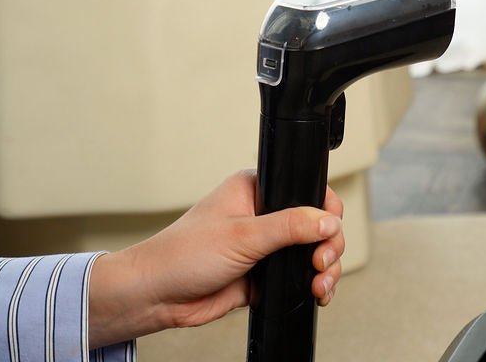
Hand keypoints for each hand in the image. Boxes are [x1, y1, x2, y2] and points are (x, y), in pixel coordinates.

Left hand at [88, 169, 344, 348]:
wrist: (157, 295)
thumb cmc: (183, 254)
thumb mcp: (243, 235)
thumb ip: (290, 227)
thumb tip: (327, 220)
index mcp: (256, 190)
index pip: (306, 191)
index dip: (325, 210)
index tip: (328, 230)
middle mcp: (264, 216)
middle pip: (317, 225)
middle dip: (328, 245)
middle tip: (320, 261)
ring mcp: (265, 247)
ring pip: (312, 253)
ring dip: (325, 268)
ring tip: (319, 282)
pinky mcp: (264, 274)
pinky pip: (299, 277)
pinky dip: (313, 285)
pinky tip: (315, 292)